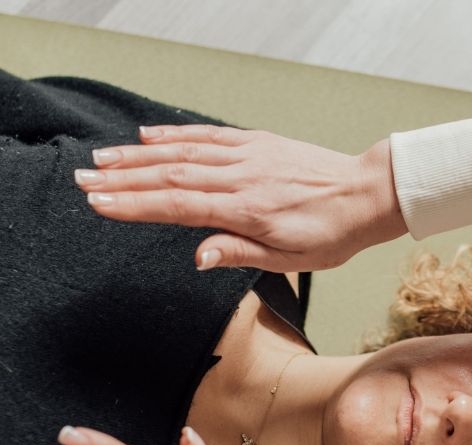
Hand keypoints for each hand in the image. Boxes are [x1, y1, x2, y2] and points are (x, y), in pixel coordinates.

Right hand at [75, 125, 407, 271]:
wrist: (364, 195)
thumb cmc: (331, 234)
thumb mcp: (290, 259)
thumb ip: (240, 253)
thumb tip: (198, 257)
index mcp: (247, 211)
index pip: (179, 207)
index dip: (136, 206)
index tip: (100, 204)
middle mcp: (241, 178)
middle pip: (171, 177)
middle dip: (123, 179)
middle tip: (84, 180)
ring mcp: (247, 156)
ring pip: (183, 153)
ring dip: (139, 156)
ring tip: (102, 159)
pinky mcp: (256, 143)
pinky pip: (208, 136)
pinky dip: (176, 134)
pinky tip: (149, 136)